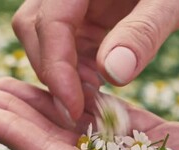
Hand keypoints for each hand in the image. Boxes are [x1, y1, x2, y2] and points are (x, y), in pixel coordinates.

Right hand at [12, 0, 178, 124]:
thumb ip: (144, 31)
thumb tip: (113, 74)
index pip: (49, 19)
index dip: (55, 66)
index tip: (71, 109)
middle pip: (34, 27)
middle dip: (51, 71)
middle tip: (77, 110)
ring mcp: (79, 4)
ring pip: (46, 40)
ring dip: (62, 74)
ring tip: (91, 99)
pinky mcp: (90, 19)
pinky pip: (69, 46)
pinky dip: (76, 71)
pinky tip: (97, 86)